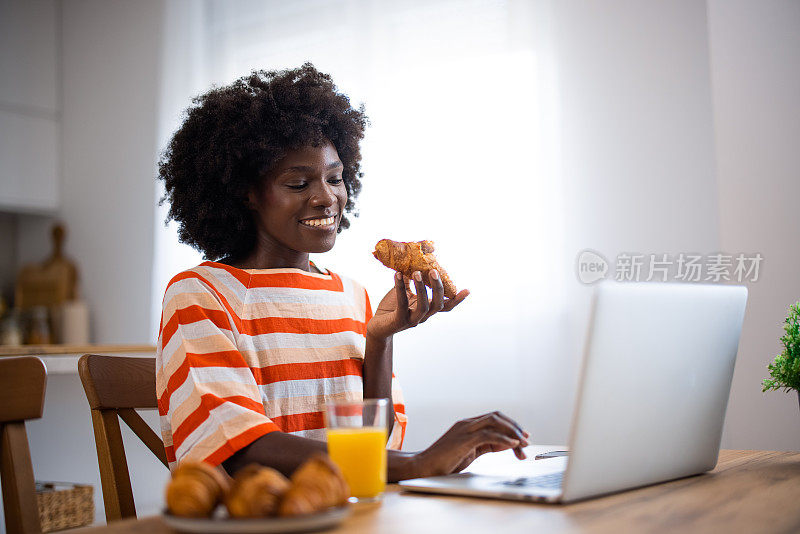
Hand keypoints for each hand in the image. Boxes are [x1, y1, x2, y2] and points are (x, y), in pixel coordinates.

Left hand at [366, 270, 469, 340]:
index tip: (467, 290)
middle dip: (437, 288)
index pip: (446, 306)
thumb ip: (411, 280)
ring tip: (417, 272)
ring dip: (421, 288)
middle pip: (437, 305)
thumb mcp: (405, 291)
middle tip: (434, 271)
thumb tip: (415, 260)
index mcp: (427, 309)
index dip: (457, 300)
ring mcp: (412, 320)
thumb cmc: (392, 307)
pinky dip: (400, 288)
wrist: (377, 326)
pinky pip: (402, 304)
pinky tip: (397, 275)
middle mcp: (423, 316)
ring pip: (423, 306)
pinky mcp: (398, 321)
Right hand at [412, 412, 529, 477]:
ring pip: (495, 422)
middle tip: (526, 441)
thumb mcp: (470, 452)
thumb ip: (486, 446)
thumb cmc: (444, 462)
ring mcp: (464, 429)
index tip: (522, 437)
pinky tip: (512, 445)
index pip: (494, 419)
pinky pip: (488, 434)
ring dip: (512, 432)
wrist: (423, 468)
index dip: (511, 426)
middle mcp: (467, 423)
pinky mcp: (463, 439)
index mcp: (467, 425)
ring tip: (522, 445)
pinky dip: (503, 438)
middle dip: (514, 427)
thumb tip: (505, 444)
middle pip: (497, 416)